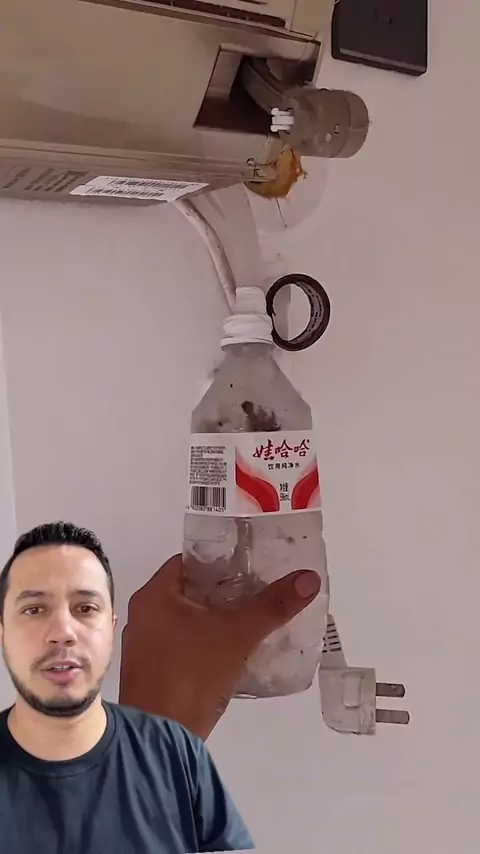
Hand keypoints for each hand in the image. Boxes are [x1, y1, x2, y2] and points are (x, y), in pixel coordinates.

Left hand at [119, 555, 320, 739]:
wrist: (161, 736)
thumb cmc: (192, 672)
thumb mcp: (237, 634)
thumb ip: (273, 605)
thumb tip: (308, 578)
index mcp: (154, 595)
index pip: (189, 561)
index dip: (221, 559)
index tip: (251, 563)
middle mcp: (145, 616)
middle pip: (192, 591)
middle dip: (226, 591)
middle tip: (261, 589)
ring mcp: (147, 647)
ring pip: (190, 621)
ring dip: (219, 619)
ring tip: (255, 617)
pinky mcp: (155, 673)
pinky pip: (186, 646)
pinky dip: (210, 643)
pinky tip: (237, 651)